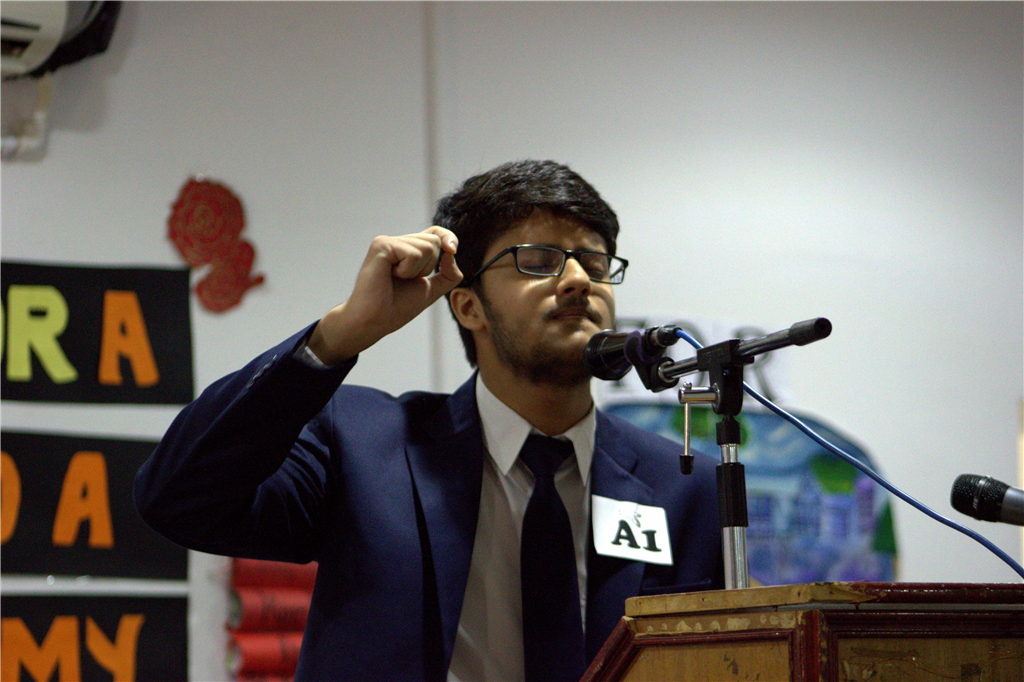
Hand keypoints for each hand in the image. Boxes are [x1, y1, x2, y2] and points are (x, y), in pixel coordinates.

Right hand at [308, 226, 462, 364]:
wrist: (375, 320)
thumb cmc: (397, 307)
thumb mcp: (431, 289)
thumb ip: (449, 274)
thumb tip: (451, 252)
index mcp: (408, 250)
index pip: (436, 233)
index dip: (449, 238)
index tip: (452, 250)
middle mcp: (398, 242)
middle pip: (435, 241)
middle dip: (429, 267)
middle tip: (405, 280)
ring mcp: (388, 241)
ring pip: (427, 246)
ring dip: (417, 271)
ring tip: (396, 278)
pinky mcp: (382, 245)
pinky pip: (413, 253)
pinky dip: (408, 271)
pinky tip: (390, 276)